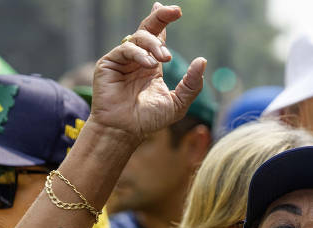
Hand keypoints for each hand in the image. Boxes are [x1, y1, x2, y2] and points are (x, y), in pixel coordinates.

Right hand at [90, 2, 205, 143]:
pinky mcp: (109, 63)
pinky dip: (139, 54)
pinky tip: (150, 65)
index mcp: (151, 65)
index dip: (163, 21)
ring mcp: (122, 60)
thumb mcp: (178, 103)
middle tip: (176, 12)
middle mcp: (137, 59)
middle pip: (147, 29)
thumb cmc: (148, 119)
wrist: (126, 131)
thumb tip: (203, 60)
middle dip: (161, 17)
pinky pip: (125, 49)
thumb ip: (192, 84)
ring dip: (154, 44)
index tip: (175, 10)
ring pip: (138, 37)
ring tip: (165, 59)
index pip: (158, 37)